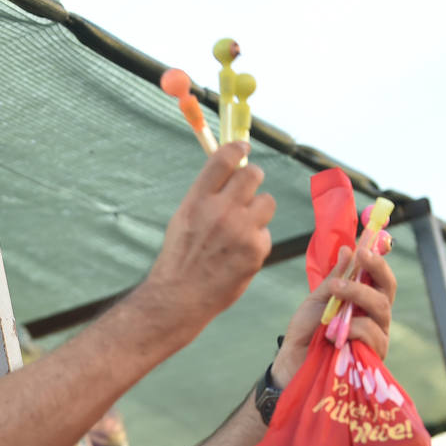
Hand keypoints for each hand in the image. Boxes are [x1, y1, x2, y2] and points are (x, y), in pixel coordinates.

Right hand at [147, 142, 274, 331]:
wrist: (179, 297)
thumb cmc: (180, 259)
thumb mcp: (183, 219)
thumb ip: (205, 195)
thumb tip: (229, 173)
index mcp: (197, 200)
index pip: (223, 160)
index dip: (237, 148)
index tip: (243, 147)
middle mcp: (220, 210)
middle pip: (253, 174)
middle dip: (253, 178)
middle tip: (249, 189)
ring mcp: (241, 229)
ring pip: (266, 202)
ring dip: (258, 212)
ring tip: (241, 230)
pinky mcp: (256, 249)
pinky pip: (265, 233)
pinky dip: (256, 242)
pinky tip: (239, 255)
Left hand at [271, 242, 396, 385]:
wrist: (292, 362)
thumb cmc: (307, 331)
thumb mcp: (317, 300)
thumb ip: (335, 278)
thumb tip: (348, 249)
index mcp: (364, 301)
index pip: (380, 278)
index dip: (378, 262)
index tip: (364, 250)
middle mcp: (376, 316)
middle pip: (387, 291)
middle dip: (372, 274)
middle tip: (354, 264)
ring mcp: (377, 335)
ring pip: (381, 309)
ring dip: (357, 297)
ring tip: (332, 303)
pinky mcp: (374, 354)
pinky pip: (371, 333)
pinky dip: (352, 329)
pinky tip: (333, 334)